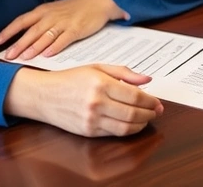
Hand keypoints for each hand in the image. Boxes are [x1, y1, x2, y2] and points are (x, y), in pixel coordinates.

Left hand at [0, 0, 126, 59]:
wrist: (98, 2)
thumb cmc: (75, 9)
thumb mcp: (55, 12)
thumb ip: (42, 24)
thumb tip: (27, 40)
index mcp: (43, 11)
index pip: (21, 21)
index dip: (8, 31)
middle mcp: (51, 16)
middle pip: (31, 31)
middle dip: (18, 45)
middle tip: (8, 56)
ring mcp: (63, 22)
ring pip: (45, 36)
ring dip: (34, 47)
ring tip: (24, 58)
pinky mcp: (76, 29)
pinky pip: (64, 39)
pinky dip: (55, 47)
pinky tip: (48, 55)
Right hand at [3, 65, 163, 136]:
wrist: (44, 94)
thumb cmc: (70, 78)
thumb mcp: (97, 67)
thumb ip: (124, 73)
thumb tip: (147, 79)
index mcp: (100, 84)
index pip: (135, 96)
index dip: (151, 101)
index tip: (158, 101)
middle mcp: (96, 103)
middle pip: (133, 114)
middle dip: (150, 113)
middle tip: (157, 111)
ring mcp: (91, 119)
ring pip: (126, 128)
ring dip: (141, 124)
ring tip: (147, 118)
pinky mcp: (87, 131)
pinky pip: (114, 134)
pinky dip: (127, 130)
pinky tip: (131, 124)